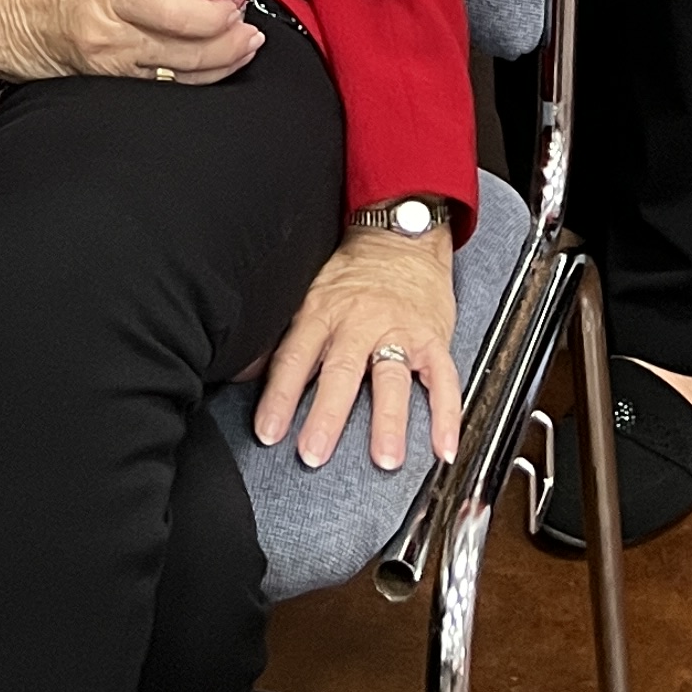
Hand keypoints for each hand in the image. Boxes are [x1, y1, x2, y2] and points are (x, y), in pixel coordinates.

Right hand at [0, 0, 261, 85]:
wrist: (2, 16)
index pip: (172, 13)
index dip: (212, 16)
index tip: (234, 5)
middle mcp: (109, 35)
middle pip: (183, 53)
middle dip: (227, 46)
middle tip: (250, 30)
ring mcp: (108, 66)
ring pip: (177, 78)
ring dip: (219, 66)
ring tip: (244, 48)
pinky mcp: (107, 84)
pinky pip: (160, 89)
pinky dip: (192, 80)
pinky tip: (212, 68)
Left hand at [252, 228, 463, 472]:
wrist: (400, 233)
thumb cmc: (352, 272)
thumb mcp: (310, 292)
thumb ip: (288, 335)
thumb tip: (245, 370)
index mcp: (322, 312)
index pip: (295, 357)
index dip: (279, 397)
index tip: (268, 433)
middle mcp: (359, 322)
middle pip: (341, 372)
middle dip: (327, 415)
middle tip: (314, 453)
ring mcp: (398, 330)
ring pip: (392, 378)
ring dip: (388, 421)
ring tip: (386, 459)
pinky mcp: (432, 338)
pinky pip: (443, 379)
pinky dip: (446, 415)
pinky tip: (443, 447)